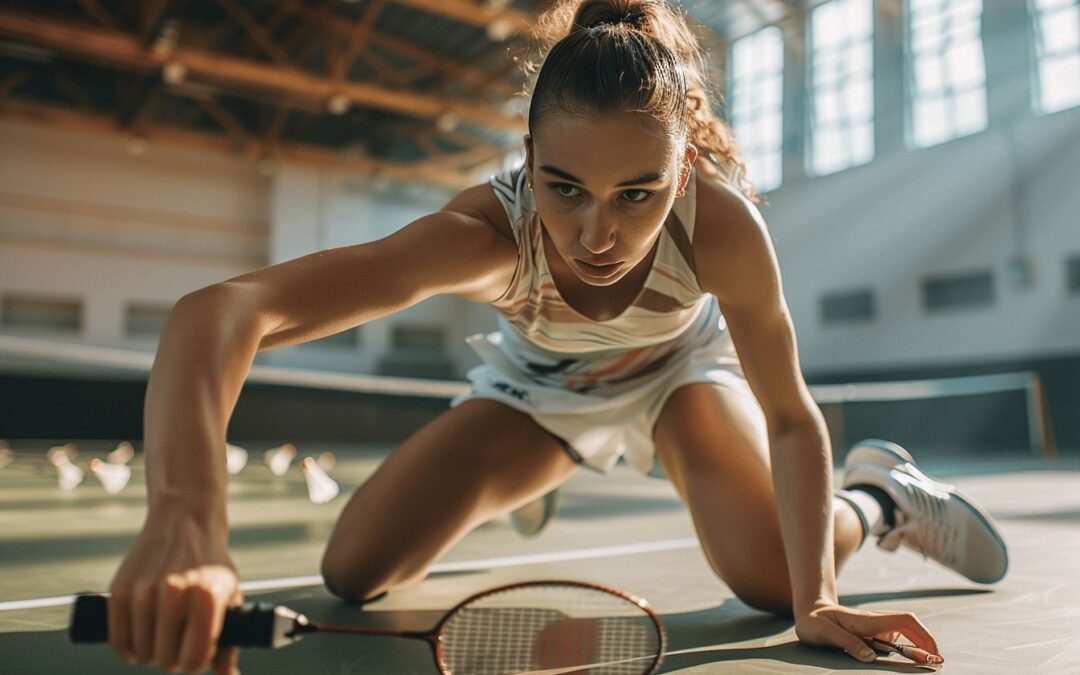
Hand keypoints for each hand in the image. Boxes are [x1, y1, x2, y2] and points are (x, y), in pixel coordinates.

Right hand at [108, 509, 240, 673]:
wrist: (184, 523)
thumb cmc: (211, 567)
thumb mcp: (230, 597)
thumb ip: (230, 640)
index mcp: (207, 599)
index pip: (194, 660)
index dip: (194, 665)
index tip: (194, 656)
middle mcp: (174, 595)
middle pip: (165, 660)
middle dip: (172, 661)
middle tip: (177, 648)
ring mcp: (144, 592)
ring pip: (141, 653)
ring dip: (150, 654)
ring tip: (162, 640)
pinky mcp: (119, 590)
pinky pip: (117, 639)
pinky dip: (127, 649)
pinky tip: (138, 645)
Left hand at [795, 601, 943, 664]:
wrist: (809, 612)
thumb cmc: (814, 622)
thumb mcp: (824, 633)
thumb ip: (846, 643)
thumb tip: (870, 657)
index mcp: (867, 620)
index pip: (905, 621)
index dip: (923, 635)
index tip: (933, 653)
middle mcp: (876, 622)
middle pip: (911, 628)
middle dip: (926, 644)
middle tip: (937, 665)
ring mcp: (876, 627)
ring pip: (905, 635)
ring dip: (918, 648)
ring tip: (927, 665)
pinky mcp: (873, 634)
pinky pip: (895, 642)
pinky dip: (906, 651)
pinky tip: (909, 662)